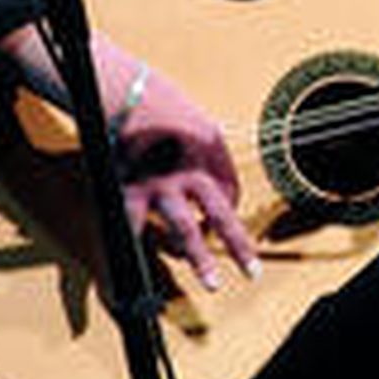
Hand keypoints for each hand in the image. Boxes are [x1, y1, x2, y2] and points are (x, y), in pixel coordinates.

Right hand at [115, 68, 260, 291]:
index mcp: (213, 152)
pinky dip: (137, 248)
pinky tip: (141, 267)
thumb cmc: (166, 113)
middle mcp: (191, 170)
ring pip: (185, 229)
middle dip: (238, 246)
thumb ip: (212, 160)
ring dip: (198, 258)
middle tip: (251, 271)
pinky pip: (136, 228)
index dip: (228, 211)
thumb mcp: (202, 128)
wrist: (126, 95)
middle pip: (222, 214)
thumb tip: (220, 192)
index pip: (231, 193)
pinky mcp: (131, 190)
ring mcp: (162, 184)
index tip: (218, 222)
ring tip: (212, 283)